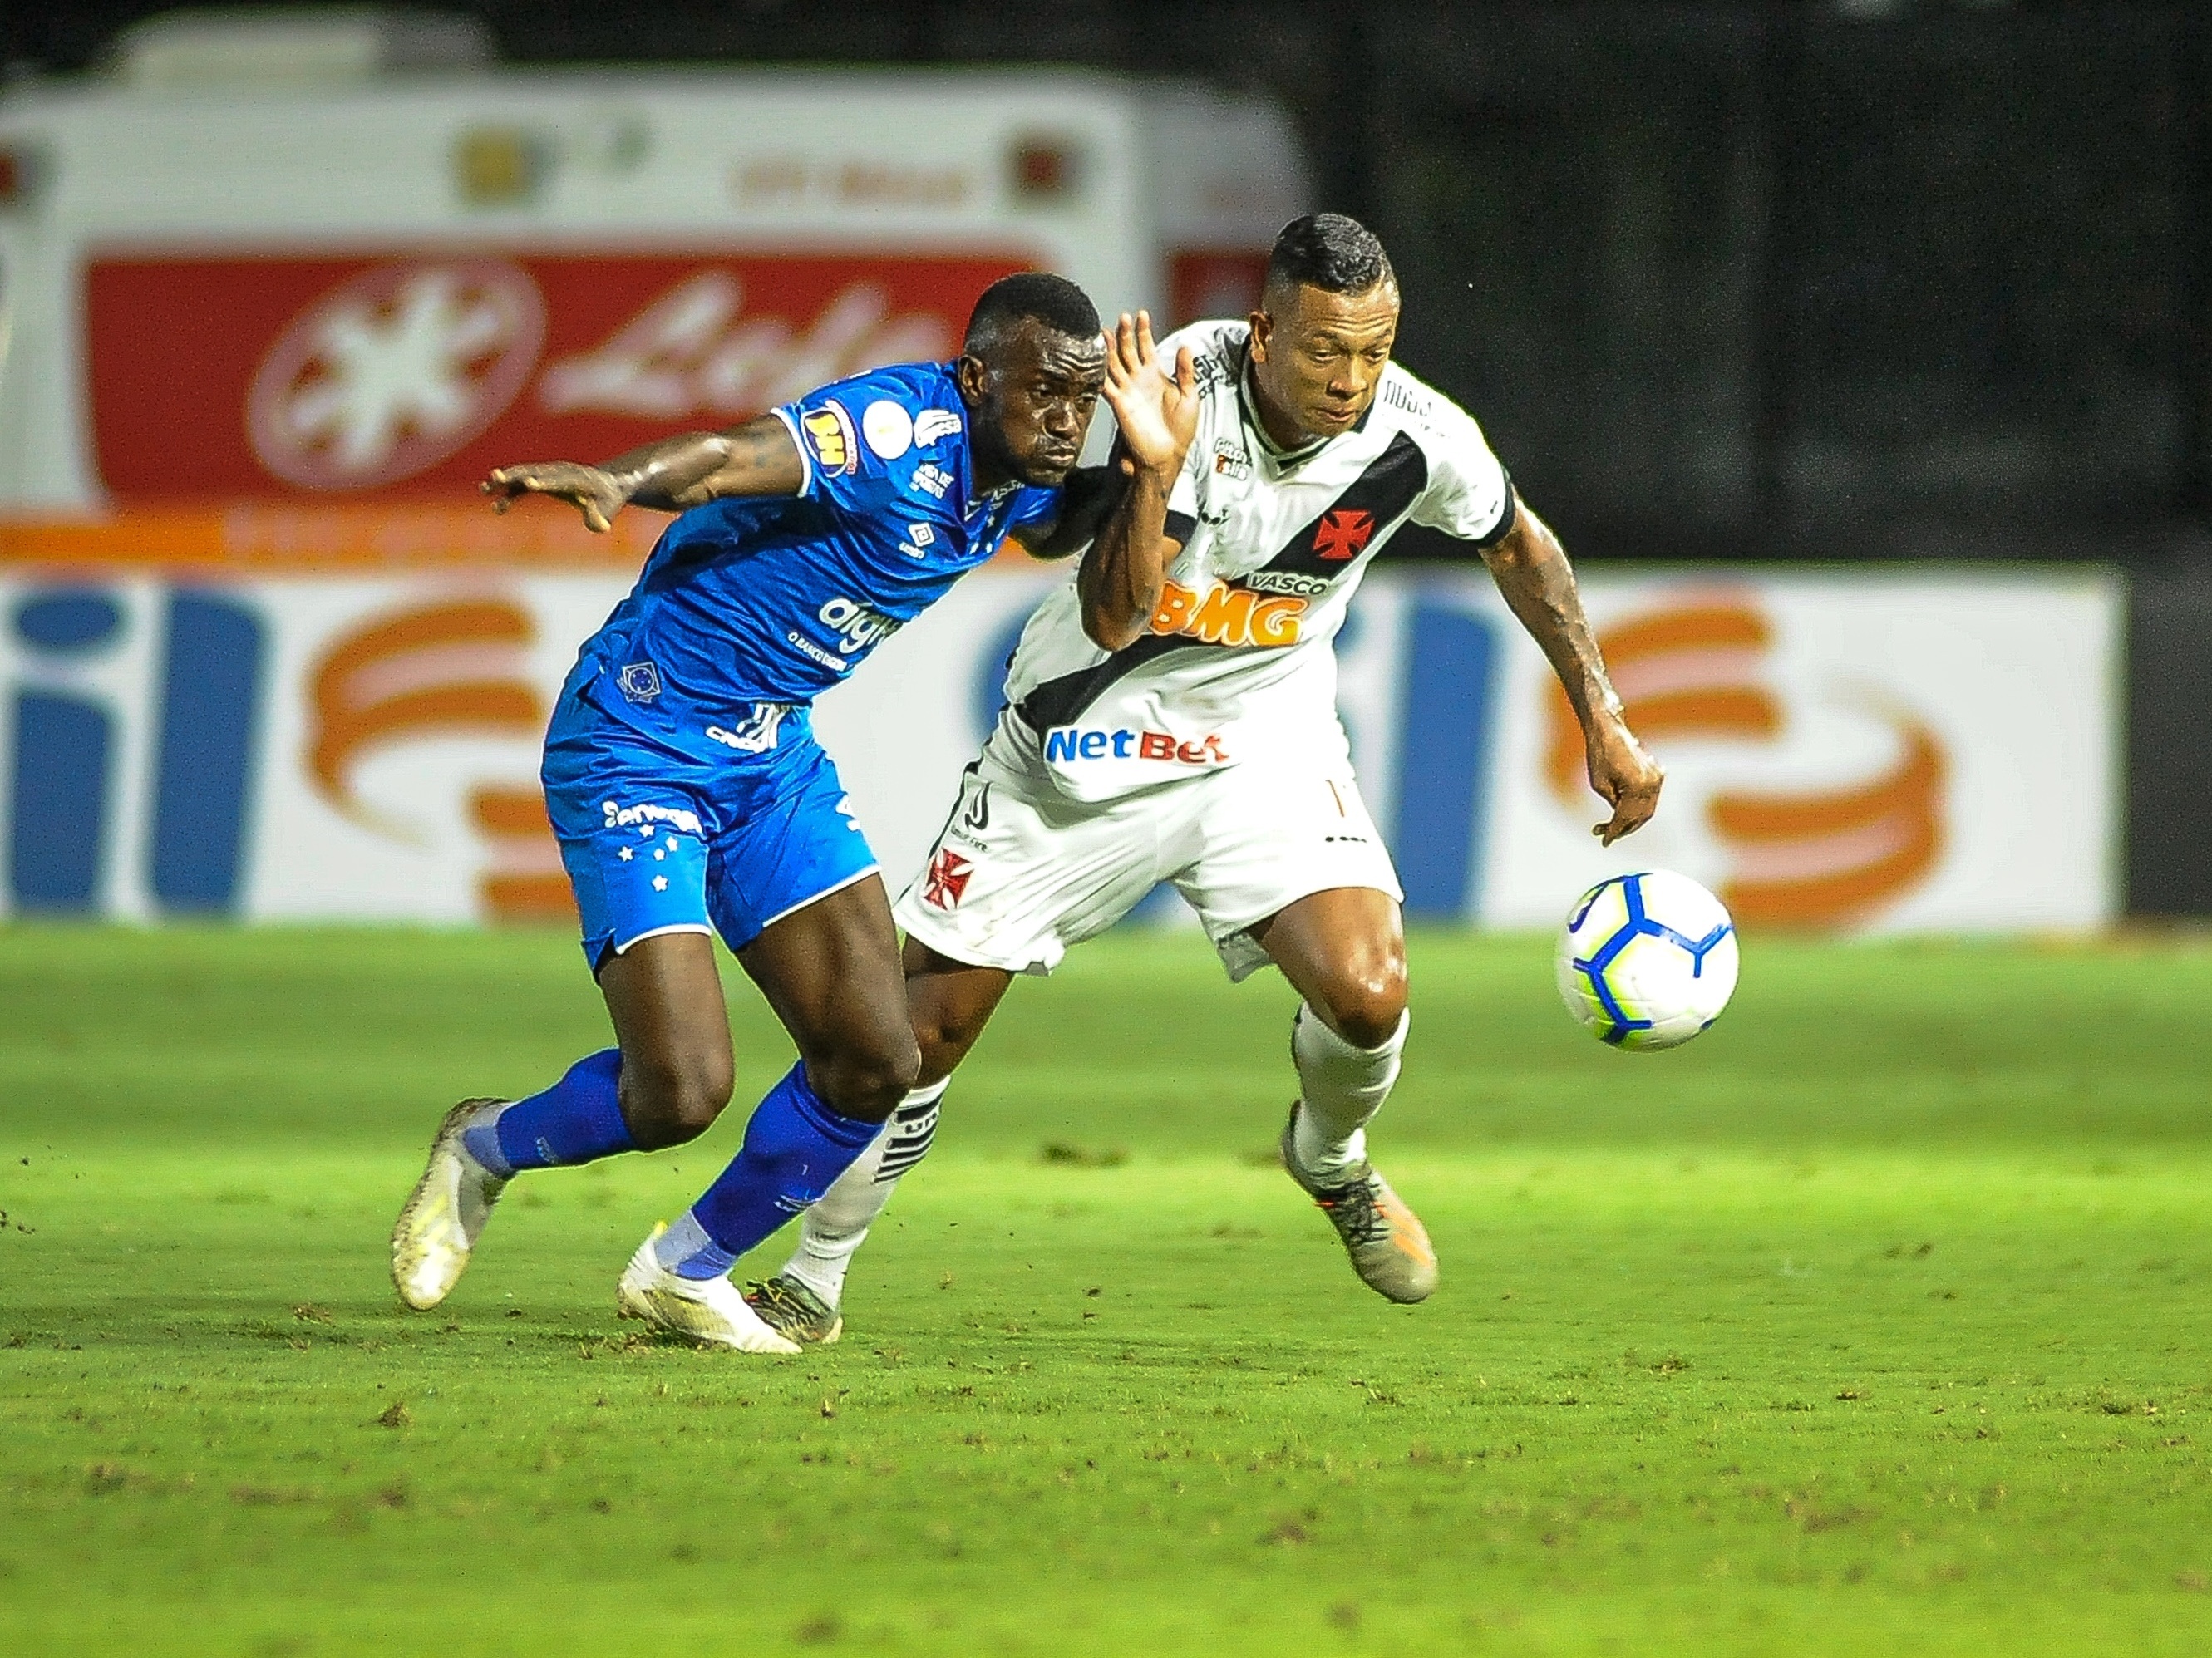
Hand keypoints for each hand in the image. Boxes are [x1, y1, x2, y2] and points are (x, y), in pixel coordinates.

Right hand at [481, 462, 627, 533]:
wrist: (607, 484)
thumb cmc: (609, 499)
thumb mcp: (610, 508)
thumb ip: (601, 517)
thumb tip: (600, 527)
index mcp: (579, 478)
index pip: (559, 479)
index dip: (544, 481)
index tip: (529, 484)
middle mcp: (560, 472)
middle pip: (534, 472)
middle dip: (514, 475)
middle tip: (495, 477)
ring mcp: (549, 474)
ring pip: (523, 475)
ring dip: (504, 481)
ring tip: (485, 488)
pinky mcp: (542, 481)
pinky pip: (523, 486)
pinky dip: (510, 494)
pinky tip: (496, 507)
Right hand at [1099, 311, 1197, 475]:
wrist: (1168, 454)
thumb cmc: (1181, 429)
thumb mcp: (1190, 396)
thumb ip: (1186, 372)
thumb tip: (1187, 346)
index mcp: (1156, 375)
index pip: (1146, 347)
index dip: (1143, 331)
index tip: (1142, 314)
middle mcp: (1139, 380)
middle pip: (1127, 351)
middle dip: (1125, 334)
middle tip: (1123, 317)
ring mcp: (1128, 391)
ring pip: (1114, 364)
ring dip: (1109, 348)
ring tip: (1106, 331)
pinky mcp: (1119, 404)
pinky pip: (1106, 385)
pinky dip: (1099, 372)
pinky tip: (1095, 359)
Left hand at [1586, 717, 1662, 844]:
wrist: (1608, 729)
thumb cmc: (1599, 754)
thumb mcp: (1599, 785)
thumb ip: (1613, 805)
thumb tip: (1620, 818)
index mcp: (1638, 786)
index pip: (1626, 818)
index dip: (1614, 832)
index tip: (1604, 842)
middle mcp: (1652, 783)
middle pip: (1640, 817)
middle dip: (1624, 829)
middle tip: (1606, 835)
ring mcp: (1657, 777)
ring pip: (1647, 809)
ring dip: (1632, 820)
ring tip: (1612, 826)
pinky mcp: (1656, 772)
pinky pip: (1649, 797)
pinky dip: (1638, 807)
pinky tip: (1624, 812)